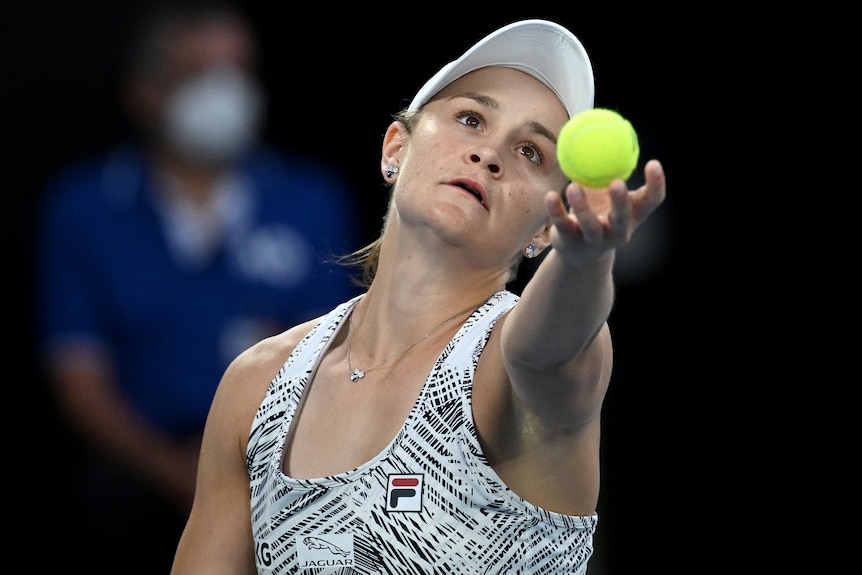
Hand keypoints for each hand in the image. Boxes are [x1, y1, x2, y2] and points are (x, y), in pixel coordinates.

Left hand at [545, 159, 665, 266]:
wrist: (580, 253)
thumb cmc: (599, 213)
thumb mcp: (608, 194)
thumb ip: (611, 171)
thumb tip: (607, 129)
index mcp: (633, 216)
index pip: (651, 202)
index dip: (656, 185)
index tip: (653, 163)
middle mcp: (618, 231)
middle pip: (622, 219)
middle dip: (620, 202)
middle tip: (617, 182)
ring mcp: (595, 240)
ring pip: (590, 226)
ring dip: (582, 207)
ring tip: (574, 186)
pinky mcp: (572, 243)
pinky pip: (563, 225)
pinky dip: (556, 210)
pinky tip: (550, 196)